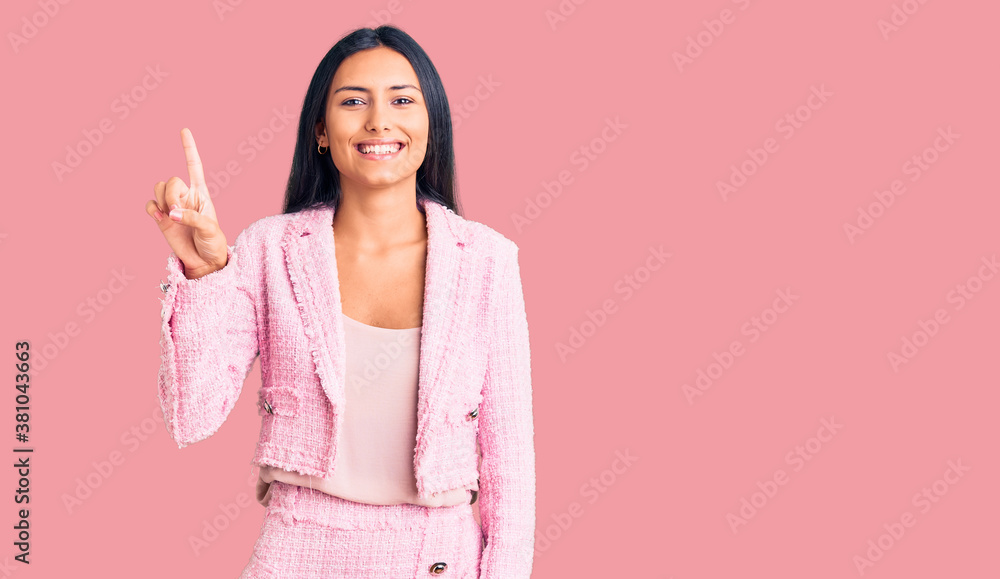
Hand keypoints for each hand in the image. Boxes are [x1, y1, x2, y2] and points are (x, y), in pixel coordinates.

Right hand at [145, 128, 227, 278]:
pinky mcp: (162, 218)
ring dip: (163, 201)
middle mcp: (185, 196)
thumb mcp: (210, 228)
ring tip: (173, 217)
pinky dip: (153, 209)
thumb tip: (171, 214)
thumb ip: (192, 218)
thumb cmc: (213, 242)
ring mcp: (172, 206)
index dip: (189, 148)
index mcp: (201, 193)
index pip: (194, 165)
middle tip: (179, 211)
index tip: (184, 130)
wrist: (205, 261)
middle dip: (172, 195)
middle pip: (170, 180)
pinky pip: (150, 204)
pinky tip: (160, 218)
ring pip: (158, 189)